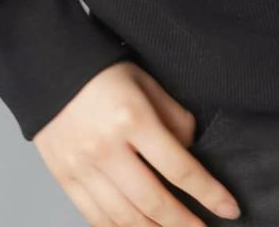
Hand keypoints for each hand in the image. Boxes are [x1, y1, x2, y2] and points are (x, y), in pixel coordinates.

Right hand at [33, 59, 242, 225]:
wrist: (48, 67)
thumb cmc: (102, 73)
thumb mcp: (146, 82)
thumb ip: (174, 117)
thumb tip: (191, 151)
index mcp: (131, 118)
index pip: (179, 167)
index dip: (209, 193)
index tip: (229, 208)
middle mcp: (106, 148)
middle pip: (154, 201)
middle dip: (185, 224)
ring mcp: (82, 167)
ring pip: (126, 217)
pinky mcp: (66, 179)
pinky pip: (97, 218)